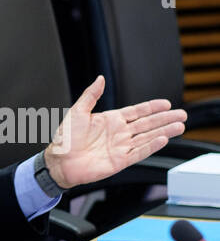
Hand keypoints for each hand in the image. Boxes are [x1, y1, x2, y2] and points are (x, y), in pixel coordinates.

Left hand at [45, 76, 186, 189]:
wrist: (58, 162)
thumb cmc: (64, 139)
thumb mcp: (77, 112)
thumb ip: (91, 95)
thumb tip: (100, 78)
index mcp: (110, 120)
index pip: (137, 112)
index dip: (152, 107)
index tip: (167, 103)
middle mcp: (118, 133)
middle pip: (147, 124)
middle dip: (165, 119)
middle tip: (182, 114)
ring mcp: (120, 147)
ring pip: (147, 137)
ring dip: (164, 131)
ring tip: (180, 126)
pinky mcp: (119, 161)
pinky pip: (139, 152)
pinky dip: (151, 146)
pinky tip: (163, 139)